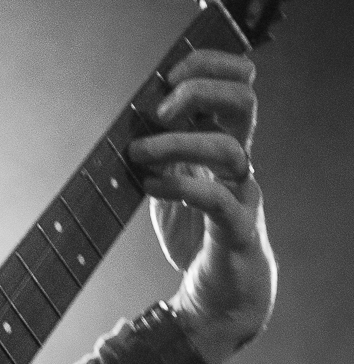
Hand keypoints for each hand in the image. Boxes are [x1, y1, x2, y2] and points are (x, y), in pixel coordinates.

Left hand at [126, 49, 277, 363]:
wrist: (219, 297)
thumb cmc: (192, 232)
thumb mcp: (165, 179)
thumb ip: (152, 149)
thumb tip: (119, 119)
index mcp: (222, 141)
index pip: (236, 83)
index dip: (208, 66)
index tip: (168, 76)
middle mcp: (238, 162)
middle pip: (244, 101)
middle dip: (200, 91)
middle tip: (160, 109)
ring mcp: (242, 194)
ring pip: (230, 149)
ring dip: (177, 144)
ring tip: (138, 154)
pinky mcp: (238, 231)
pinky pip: (220, 200)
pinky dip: (182, 187)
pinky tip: (151, 186)